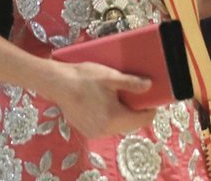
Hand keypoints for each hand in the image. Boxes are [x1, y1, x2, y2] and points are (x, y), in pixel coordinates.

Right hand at [42, 60, 156, 137]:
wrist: (58, 83)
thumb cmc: (85, 77)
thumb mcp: (111, 77)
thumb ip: (131, 83)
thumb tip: (149, 85)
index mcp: (114, 117)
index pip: (143, 120)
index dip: (151, 109)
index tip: (152, 98)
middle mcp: (105, 130)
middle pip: (132, 125)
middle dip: (137, 112)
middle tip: (138, 95)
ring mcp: (95, 132)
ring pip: (120, 127)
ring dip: (125, 115)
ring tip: (123, 97)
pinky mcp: (87, 131)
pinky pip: (108, 127)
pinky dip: (112, 118)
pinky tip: (109, 104)